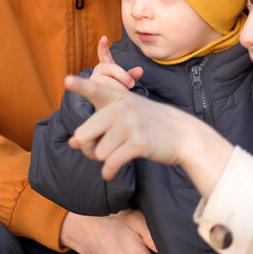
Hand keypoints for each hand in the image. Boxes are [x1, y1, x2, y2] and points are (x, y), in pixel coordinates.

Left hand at [66, 76, 183, 178]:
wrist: (185, 136)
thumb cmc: (152, 126)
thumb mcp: (128, 115)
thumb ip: (99, 125)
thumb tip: (72, 142)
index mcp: (119, 98)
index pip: (95, 89)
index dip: (80, 85)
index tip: (67, 80)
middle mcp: (123, 108)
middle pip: (83, 135)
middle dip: (87, 149)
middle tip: (98, 152)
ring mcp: (131, 125)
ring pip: (98, 152)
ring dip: (103, 160)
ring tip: (117, 155)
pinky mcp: (138, 143)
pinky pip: (111, 163)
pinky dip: (109, 172)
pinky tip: (111, 173)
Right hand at [88, 36, 143, 89]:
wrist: (109, 102)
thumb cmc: (118, 89)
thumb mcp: (126, 81)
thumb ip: (132, 75)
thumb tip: (140, 69)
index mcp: (106, 66)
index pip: (104, 55)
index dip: (103, 47)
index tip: (104, 38)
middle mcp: (98, 70)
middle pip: (112, 68)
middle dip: (123, 76)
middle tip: (132, 85)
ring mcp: (94, 80)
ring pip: (108, 81)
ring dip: (119, 88)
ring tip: (124, 93)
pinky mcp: (92, 91)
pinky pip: (103, 90)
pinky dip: (109, 93)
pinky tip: (109, 93)